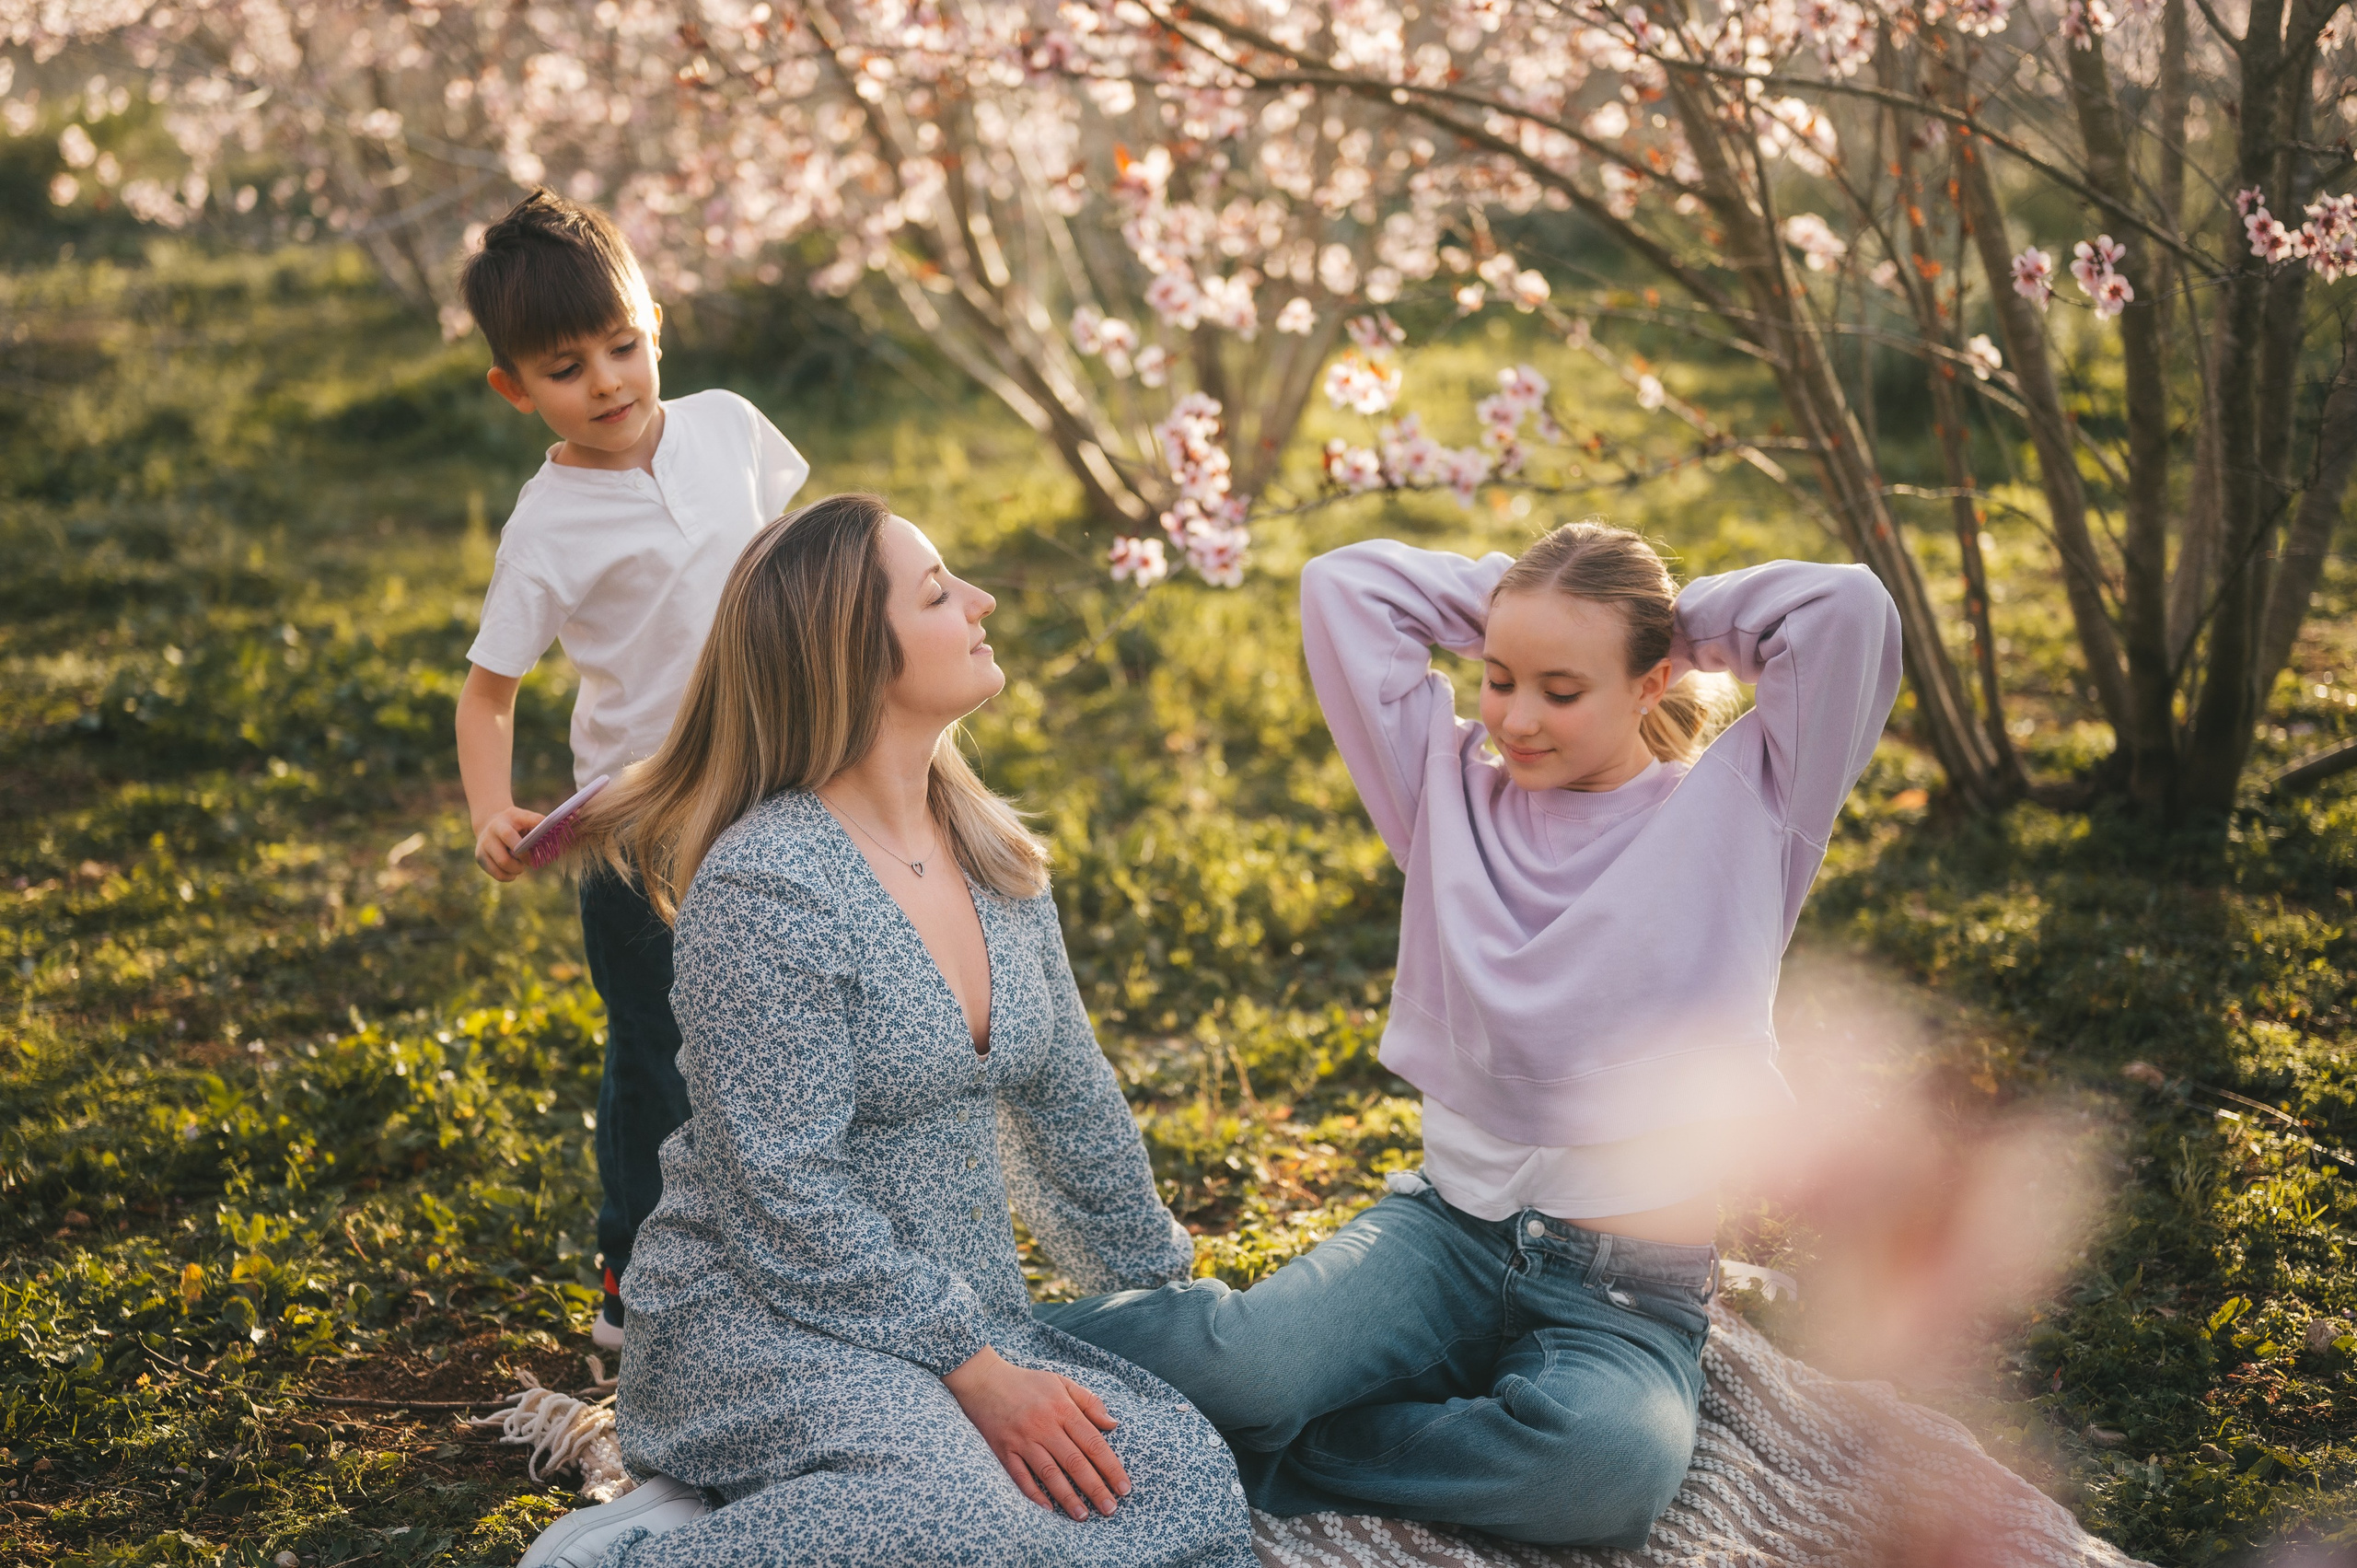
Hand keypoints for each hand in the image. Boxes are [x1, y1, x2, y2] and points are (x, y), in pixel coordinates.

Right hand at [473, 806, 544, 881]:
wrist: (489, 826)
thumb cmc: (515, 826)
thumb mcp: (526, 819)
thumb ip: (540, 825)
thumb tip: (562, 830)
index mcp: (511, 816)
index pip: (529, 819)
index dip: (539, 828)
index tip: (546, 838)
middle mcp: (496, 827)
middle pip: (514, 846)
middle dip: (527, 857)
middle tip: (531, 861)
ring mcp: (485, 842)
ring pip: (504, 862)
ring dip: (517, 869)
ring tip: (519, 866)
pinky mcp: (480, 856)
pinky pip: (497, 873)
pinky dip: (508, 876)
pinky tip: (512, 872)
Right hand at [944, 1346, 1128, 1518]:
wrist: (984, 1380)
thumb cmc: (1027, 1382)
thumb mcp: (1061, 1382)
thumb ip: (1089, 1401)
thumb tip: (1113, 1424)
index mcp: (1062, 1409)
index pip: (1093, 1442)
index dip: (1110, 1467)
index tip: (1124, 1487)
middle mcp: (1044, 1426)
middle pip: (1074, 1462)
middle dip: (1095, 1488)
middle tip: (1110, 1510)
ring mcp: (1022, 1440)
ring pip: (1049, 1473)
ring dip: (1068, 1497)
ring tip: (1083, 1515)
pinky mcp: (1003, 1450)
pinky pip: (1020, 1476)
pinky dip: (1033, 1494)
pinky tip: (1048, 1509)